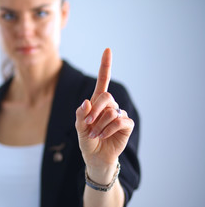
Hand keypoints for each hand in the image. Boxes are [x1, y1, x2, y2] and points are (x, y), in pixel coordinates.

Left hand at [75, 48, 133, 182]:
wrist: (95, 157)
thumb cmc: (87, 141)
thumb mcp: (79, 128)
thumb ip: (80, 115)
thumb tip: (86, 102)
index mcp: (96, 102)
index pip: (103, 81)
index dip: (105, 66)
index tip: (108, 50)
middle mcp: (109, 106)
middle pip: (106, 96)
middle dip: (95, 110)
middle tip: (87, 124)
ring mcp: (119, 114)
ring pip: (111, 111)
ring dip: (99, 125)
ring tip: (94, 135)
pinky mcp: (126, 124)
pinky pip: (119, 121)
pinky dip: (108, 129)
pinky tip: (102, 136)